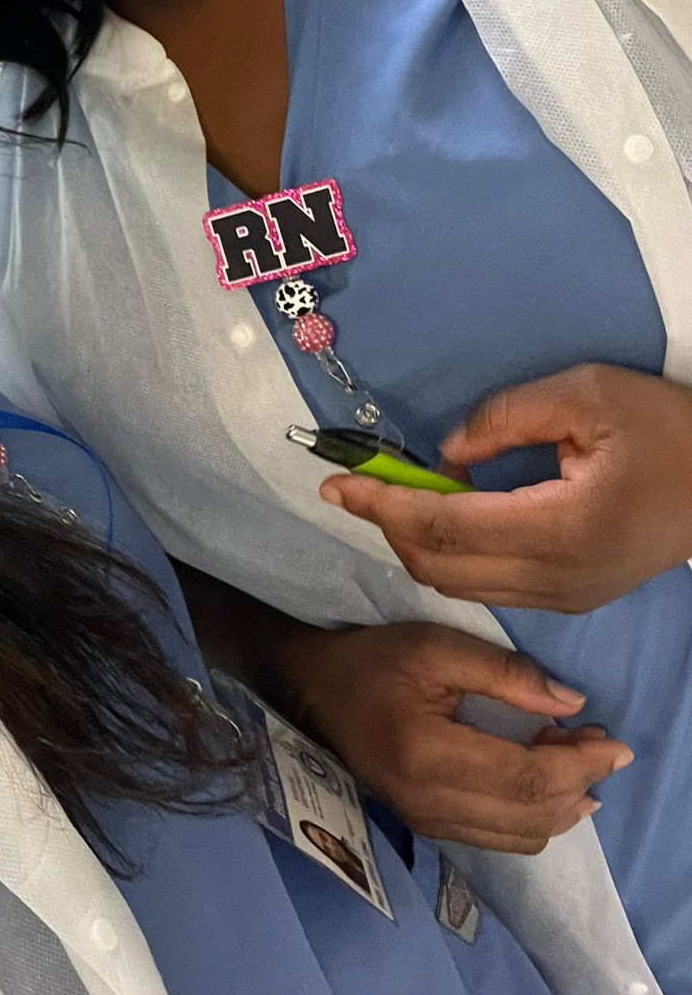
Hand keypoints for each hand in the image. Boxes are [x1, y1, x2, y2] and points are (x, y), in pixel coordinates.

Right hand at [275, 620, 631, 854]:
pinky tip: (541, 779)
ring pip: (522, 836)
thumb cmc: (372, 661)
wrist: (313, 692)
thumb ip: (506, 674)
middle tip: (600, 745)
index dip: (581, 764)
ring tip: (571, 758)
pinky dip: (534, 815)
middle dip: (580, 783)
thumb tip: (573, 706)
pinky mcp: (428, 827)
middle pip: (532, 815)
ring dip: (561, 804)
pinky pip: (501, 839)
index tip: (614, 742)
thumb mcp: (436, 647)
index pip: (527, 777)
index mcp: (428, 754)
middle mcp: (428, 802)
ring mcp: (427, 822)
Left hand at [320, 365, 691, 611]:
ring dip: (416, 542)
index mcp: (561, 528)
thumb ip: (507, 418)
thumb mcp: (589, 395)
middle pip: (439, 566)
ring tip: (398, 494)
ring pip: (458, 586)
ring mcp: (564, 597)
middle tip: (358, 485)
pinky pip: (486, 587)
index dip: (383, 505)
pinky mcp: (570, 600)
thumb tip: (444, 454)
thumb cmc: (667, 430)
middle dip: (388, 526)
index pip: (445, 526)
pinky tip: (445, 515)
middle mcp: (556, 577)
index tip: (336, 483)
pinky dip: (450, 555)